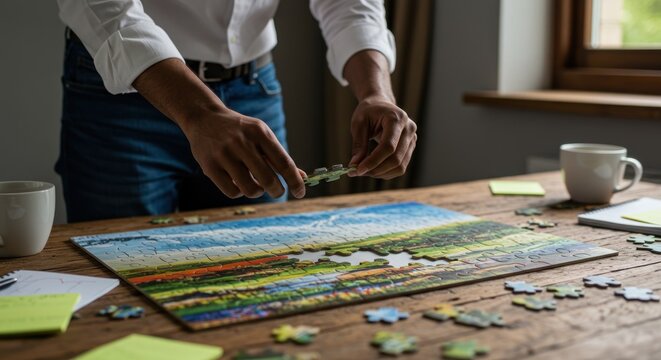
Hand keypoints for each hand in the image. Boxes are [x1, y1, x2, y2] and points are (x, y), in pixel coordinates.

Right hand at [182, 108, 305, 198]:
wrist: (205, 118)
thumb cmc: (241, 131)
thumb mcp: (262, 135)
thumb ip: (279, 157)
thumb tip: (303, 177)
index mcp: (260, 132)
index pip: (283, 162)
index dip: (294, 181)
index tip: (300, 192)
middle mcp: (242, 142)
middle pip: (267, 179)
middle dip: (277, 191)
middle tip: (278, 191)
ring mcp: (224, 154)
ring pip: (250, 189)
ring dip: (258, 192)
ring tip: (256, 186)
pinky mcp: (210, 166)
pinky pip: (232, 192)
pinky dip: (240, 192)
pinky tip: (239, 183)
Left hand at [349, 96, 416, 179]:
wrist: (380, 105)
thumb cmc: (368, 112)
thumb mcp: (358, 123)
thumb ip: (358, 144)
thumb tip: (355, 165)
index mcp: (396, 118)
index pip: (388, 146)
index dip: (373, 161)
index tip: (358, 170)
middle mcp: (409, 128)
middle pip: (396, 158)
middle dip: (376, 169)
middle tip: (358, 172)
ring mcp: (412, 138)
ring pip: (400, 166)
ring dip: (381, 173)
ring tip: (365, 170)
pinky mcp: (410, 147)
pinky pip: (401, 167)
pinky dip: (386, 172)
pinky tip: (374, 169)